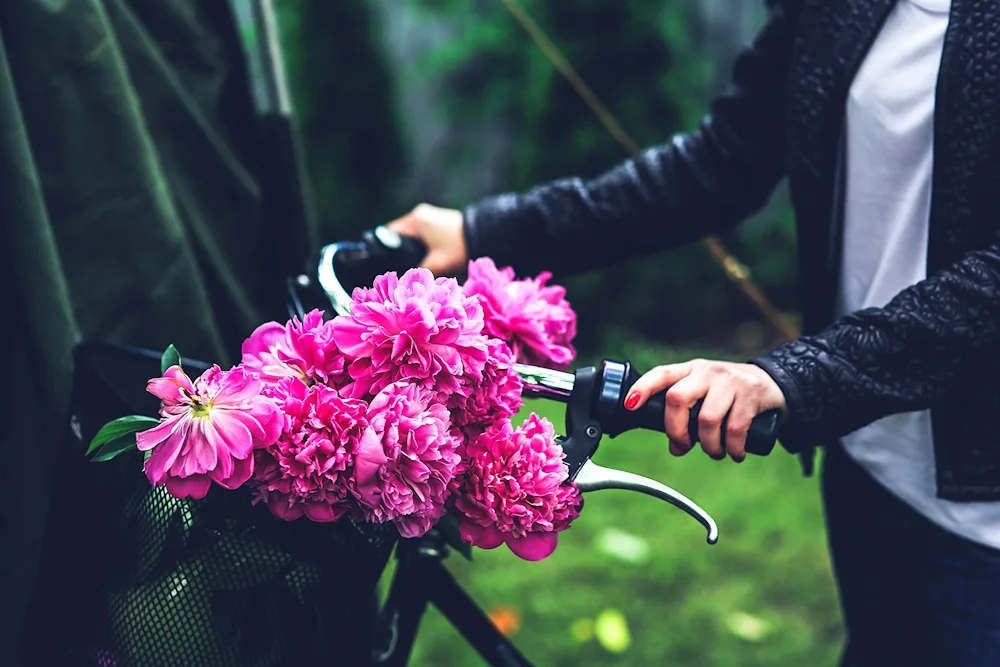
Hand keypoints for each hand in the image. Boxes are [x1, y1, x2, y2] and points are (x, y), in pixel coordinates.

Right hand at [386, 203, 466, 274]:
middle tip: (395, 267)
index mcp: (415, 221)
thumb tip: (406, 280)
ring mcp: (429, 216)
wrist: (485, 234)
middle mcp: (419, 215)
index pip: (389, 233)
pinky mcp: (437, 220)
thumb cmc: (460, 248)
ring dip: (409, 247)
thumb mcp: (438, 264)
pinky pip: (420, 233)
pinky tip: (421, 256)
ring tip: (408, 264)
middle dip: (398, 250)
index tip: (382, 264)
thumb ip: (419, 271)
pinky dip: (419, 243)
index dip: (384, 249)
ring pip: (410, 234)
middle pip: (399, 234)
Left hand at [625, 359, 785, 462]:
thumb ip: (686, 416)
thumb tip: (675, 448)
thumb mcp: (704, 394)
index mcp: (690, 370)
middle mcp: (707, 372)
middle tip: (683, 445)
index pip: (661, 374)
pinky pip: (735, 428)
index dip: (643, 388)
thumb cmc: (728, 392)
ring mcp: (729, 381)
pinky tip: (734, 453)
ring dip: (708, 445)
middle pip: (678, 398)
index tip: (630, 405)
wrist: (772, 382)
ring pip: (707, 418)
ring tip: (715, 452)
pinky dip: (732, 448)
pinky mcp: (750, 395)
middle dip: (675, 430)